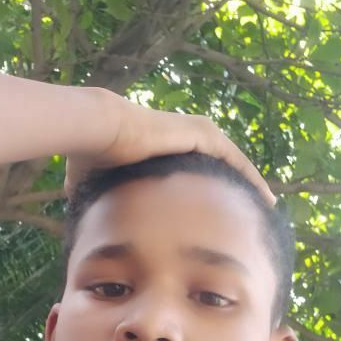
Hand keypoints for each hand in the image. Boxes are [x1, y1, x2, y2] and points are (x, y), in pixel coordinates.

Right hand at [64, 93, 275, 205]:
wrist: (99, 130)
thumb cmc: (91, 153)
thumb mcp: (95, 178)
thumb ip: (93, 191)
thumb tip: (73, 207)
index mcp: (165, 145)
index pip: (196, 168)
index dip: (208, 189)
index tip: (218, 210)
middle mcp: (186, 136)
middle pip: (221, 165)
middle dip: (237, 186)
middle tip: (253, 209)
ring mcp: (198, 133)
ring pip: (234, 163)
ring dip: (251, 184)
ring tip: (267, 206)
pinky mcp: (204, 136)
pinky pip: (237, 161)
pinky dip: (251, 179)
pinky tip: (265, 199)